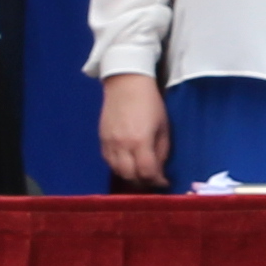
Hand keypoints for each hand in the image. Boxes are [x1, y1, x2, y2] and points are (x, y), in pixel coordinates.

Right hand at [99, 73, 171, 189]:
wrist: (126, 83)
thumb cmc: (150, 103)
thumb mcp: (163, 127)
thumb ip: (162, 151)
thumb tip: (159, 170)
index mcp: (140, 141)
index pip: (147, 172)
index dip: (157, 181)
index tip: (164, 182)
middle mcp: (122, 145)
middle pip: (130, 176)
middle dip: (143, 182)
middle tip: (152, 179)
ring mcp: (109, 143)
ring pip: (117, 171)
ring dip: (130, 176)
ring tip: (140, 173)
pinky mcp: (101, 139)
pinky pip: (108, 161)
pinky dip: (119, 167)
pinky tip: (127, 163)